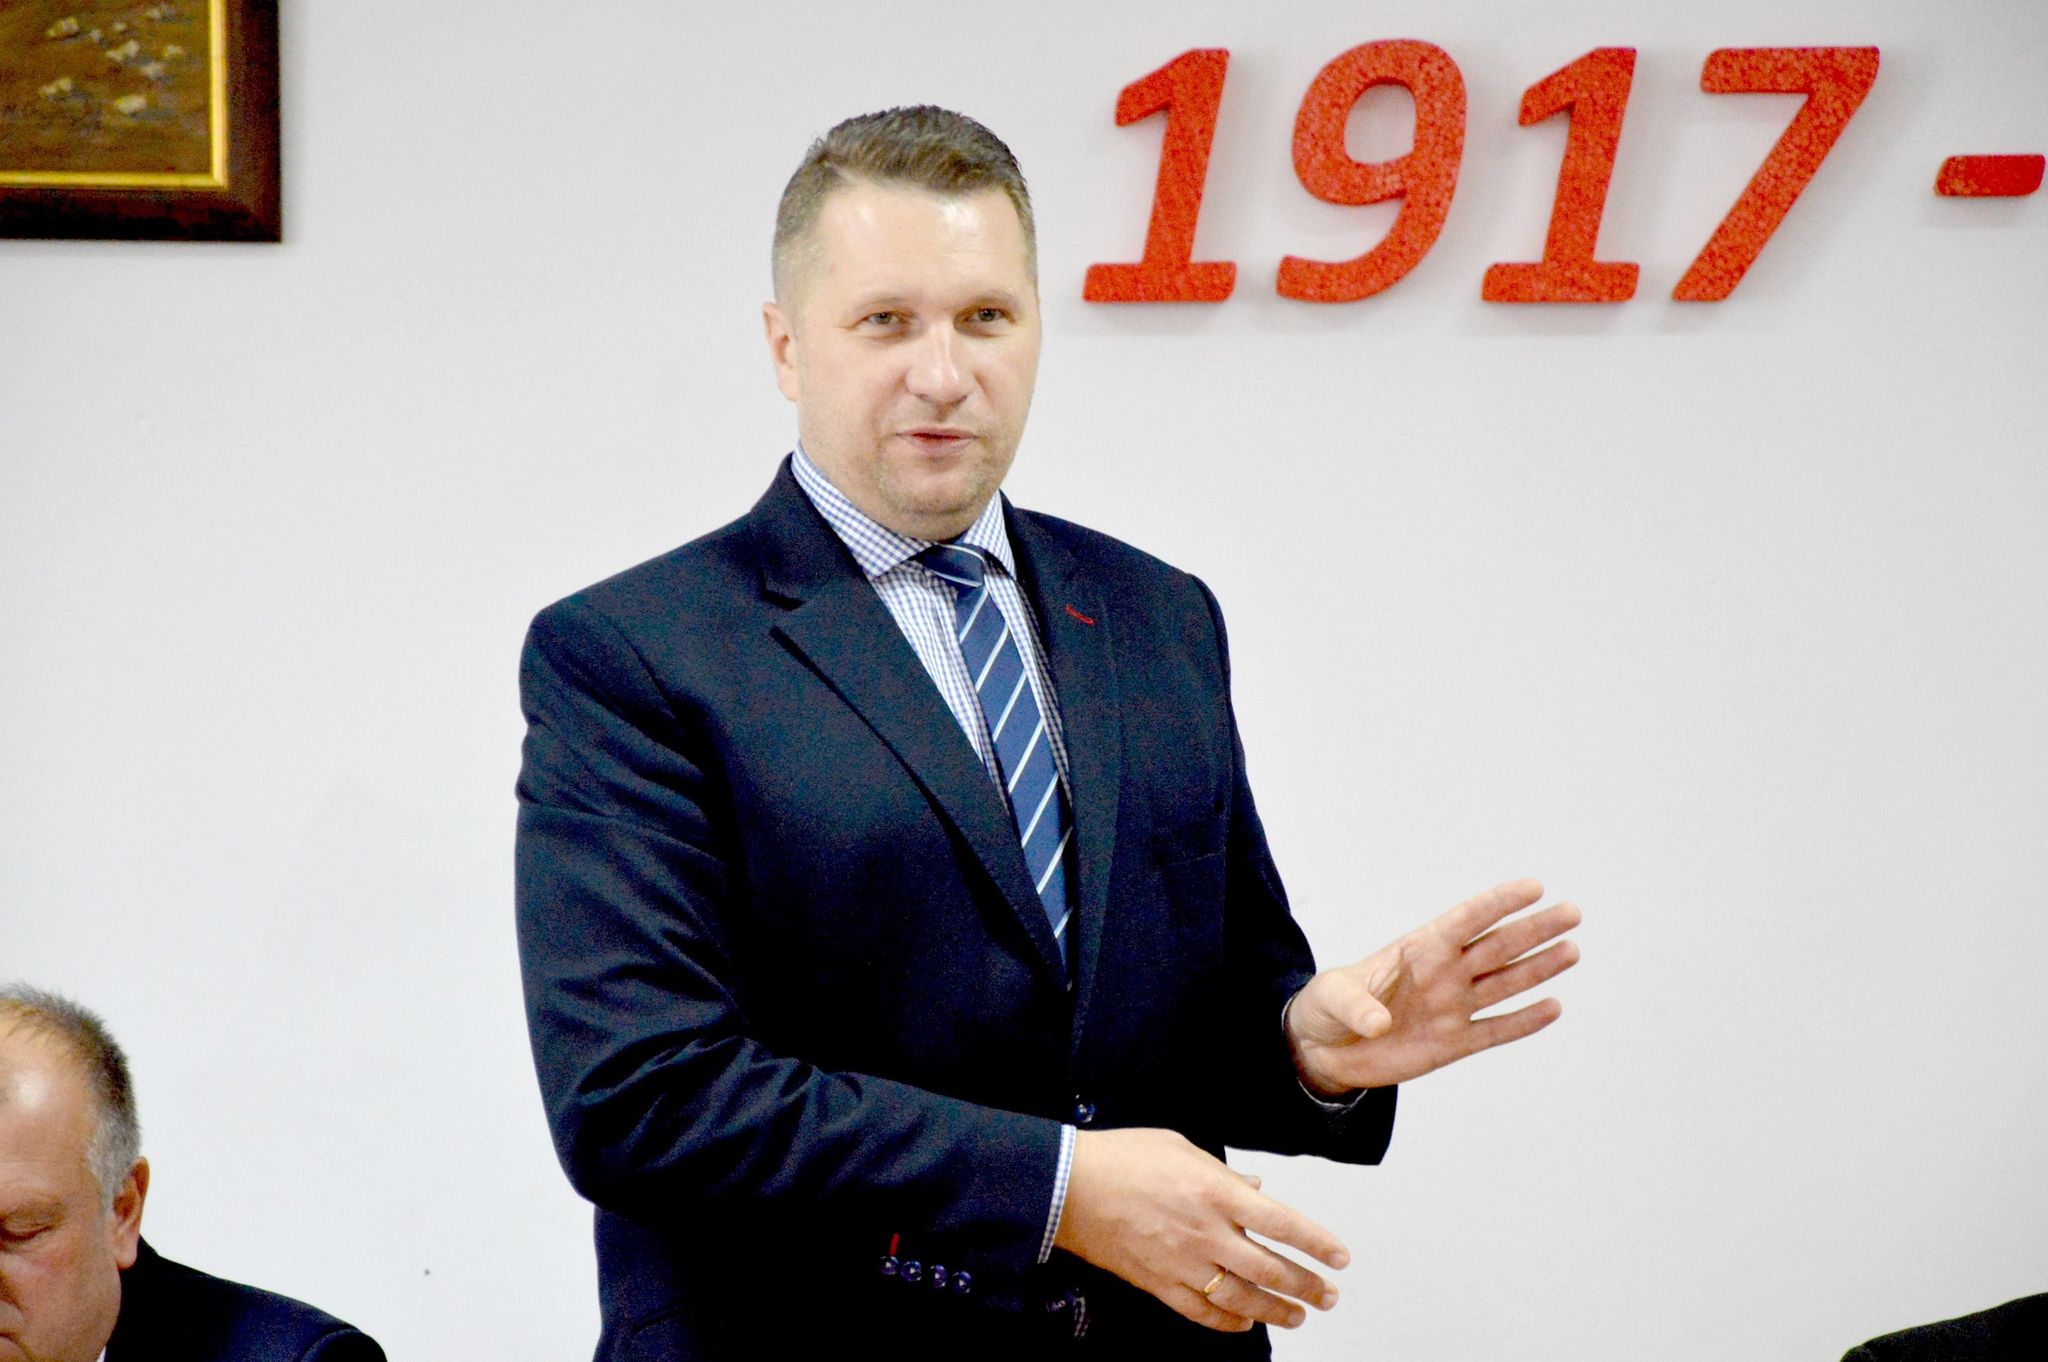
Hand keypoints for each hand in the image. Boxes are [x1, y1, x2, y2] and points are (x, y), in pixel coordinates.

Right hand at [1053, 1127, 1345, 1332]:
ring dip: (1277, 1310)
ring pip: (1243, 1298)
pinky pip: (1203, 1312)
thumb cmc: (1122, 1158)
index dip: (1317, 1243)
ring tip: (1299, 1316)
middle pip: (1271, 1268)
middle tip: (1328, 1295)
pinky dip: (1229, 1322)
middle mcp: (1207, 1233)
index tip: (1339, 1256)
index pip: (1282, 1223)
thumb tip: (1254, 1188)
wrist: (1070, 1188)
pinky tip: (1246, 1324)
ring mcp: (1184, 1263)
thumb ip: (1222, 1173)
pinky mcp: (1160, 1284)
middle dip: (1307, 1285)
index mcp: (1216, 1192)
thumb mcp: (1180, 1147)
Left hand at [1286, 877, 1580, 1095]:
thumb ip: (1355, 1007)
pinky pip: (1496, 1030)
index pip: (1465, 920)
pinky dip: (1524, 1022)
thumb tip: (1379, 1024)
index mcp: (1417, 950)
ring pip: (1505, 983)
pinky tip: (1553, 1008)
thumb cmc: (1326, 1009)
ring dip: (1539, 968)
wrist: (1326, 1050)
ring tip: (1572, 949)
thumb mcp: (1330, 999)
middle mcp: (1443, 973)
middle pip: (1497, 947)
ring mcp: (1452, 1007)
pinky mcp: (1454, 1043)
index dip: (1498, 904)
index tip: (1533, 887)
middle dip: (1533, 929)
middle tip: (1571, 912)